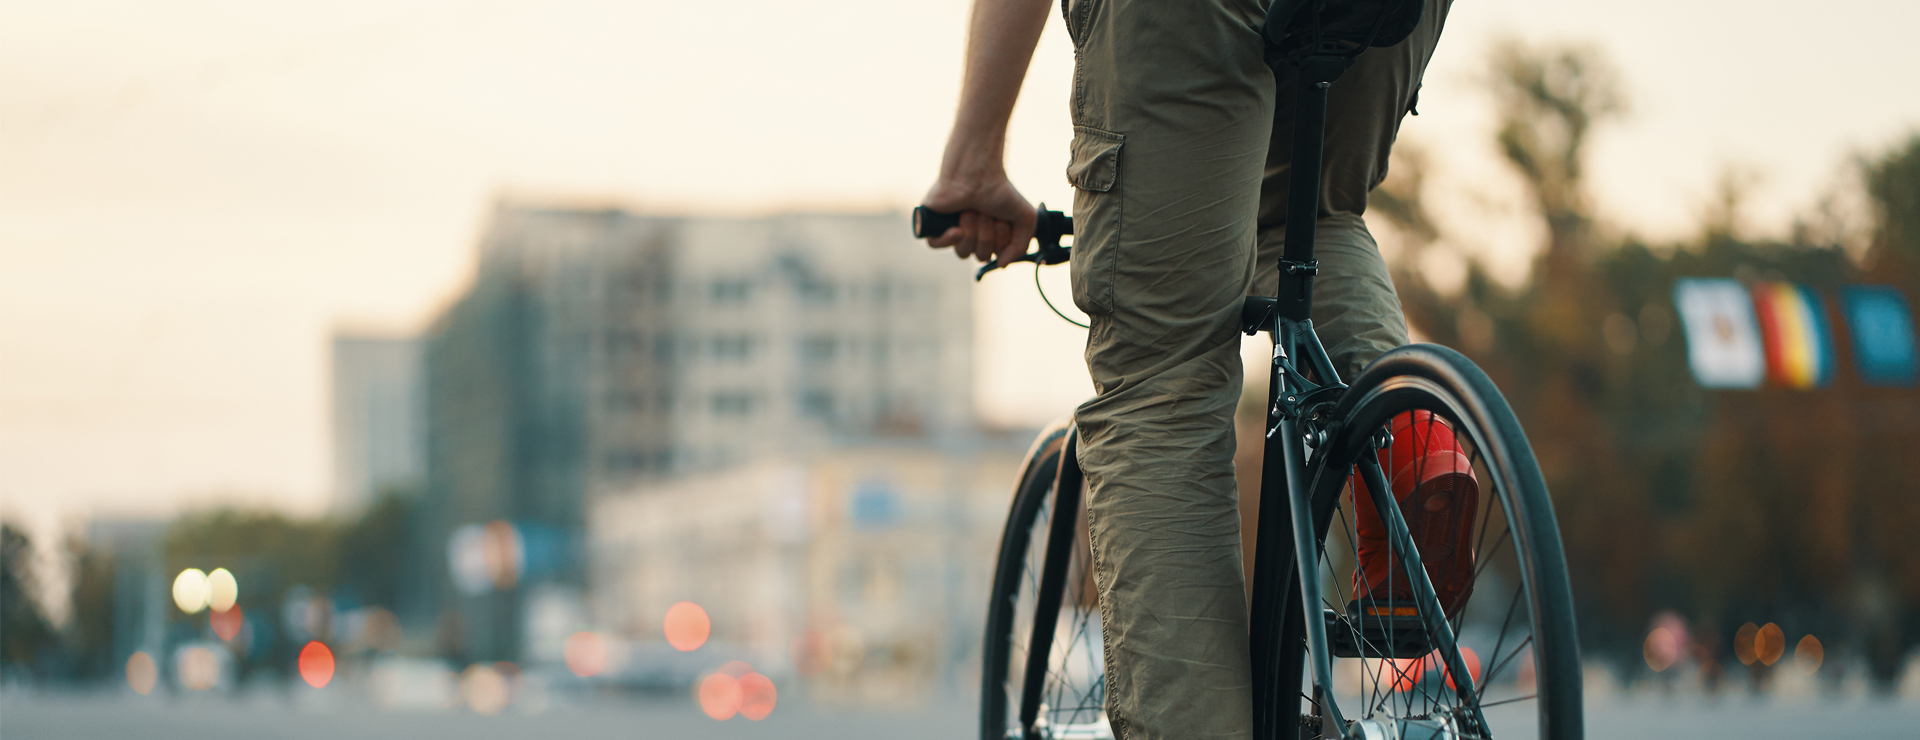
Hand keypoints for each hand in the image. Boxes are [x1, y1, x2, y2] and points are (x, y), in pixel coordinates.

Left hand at [920, 171, 1035, 266]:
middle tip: (986, 213)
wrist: (978, 172)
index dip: (999, 243)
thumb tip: (1001, 264)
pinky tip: (955, 228)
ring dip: (971, 231)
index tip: (1002, 221)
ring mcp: (950, 228)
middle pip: (978, 255)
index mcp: (988, 234)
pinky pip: (935, 244)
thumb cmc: (1000, 190)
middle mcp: (970, 233)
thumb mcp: (1025, 218)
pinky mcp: (933, 222)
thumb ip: (1021, 246)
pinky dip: (947, 239)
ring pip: (961, 251)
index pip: (992, 255)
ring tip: (971, 210)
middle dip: (986, 235)